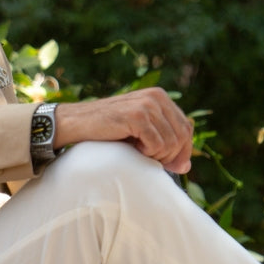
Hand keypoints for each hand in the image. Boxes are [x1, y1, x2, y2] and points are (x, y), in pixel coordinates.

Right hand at [53, 88, 193, 173]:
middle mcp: (156, 97)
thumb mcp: (140, 132)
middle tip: (155, 163)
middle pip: (182, 136)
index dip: (184, 150)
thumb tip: (186, 167)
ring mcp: (147, 104)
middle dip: (172, 156)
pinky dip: (148, 152)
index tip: (174, 167)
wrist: (77, 123)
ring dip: (158, 155)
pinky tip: (134, 148)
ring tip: (140, 152)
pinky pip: (157, 144)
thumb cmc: (108, 131)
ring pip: (171, 142)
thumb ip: (164, 142)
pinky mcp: (137, 115)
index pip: (186, 127)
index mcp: (160, 97)